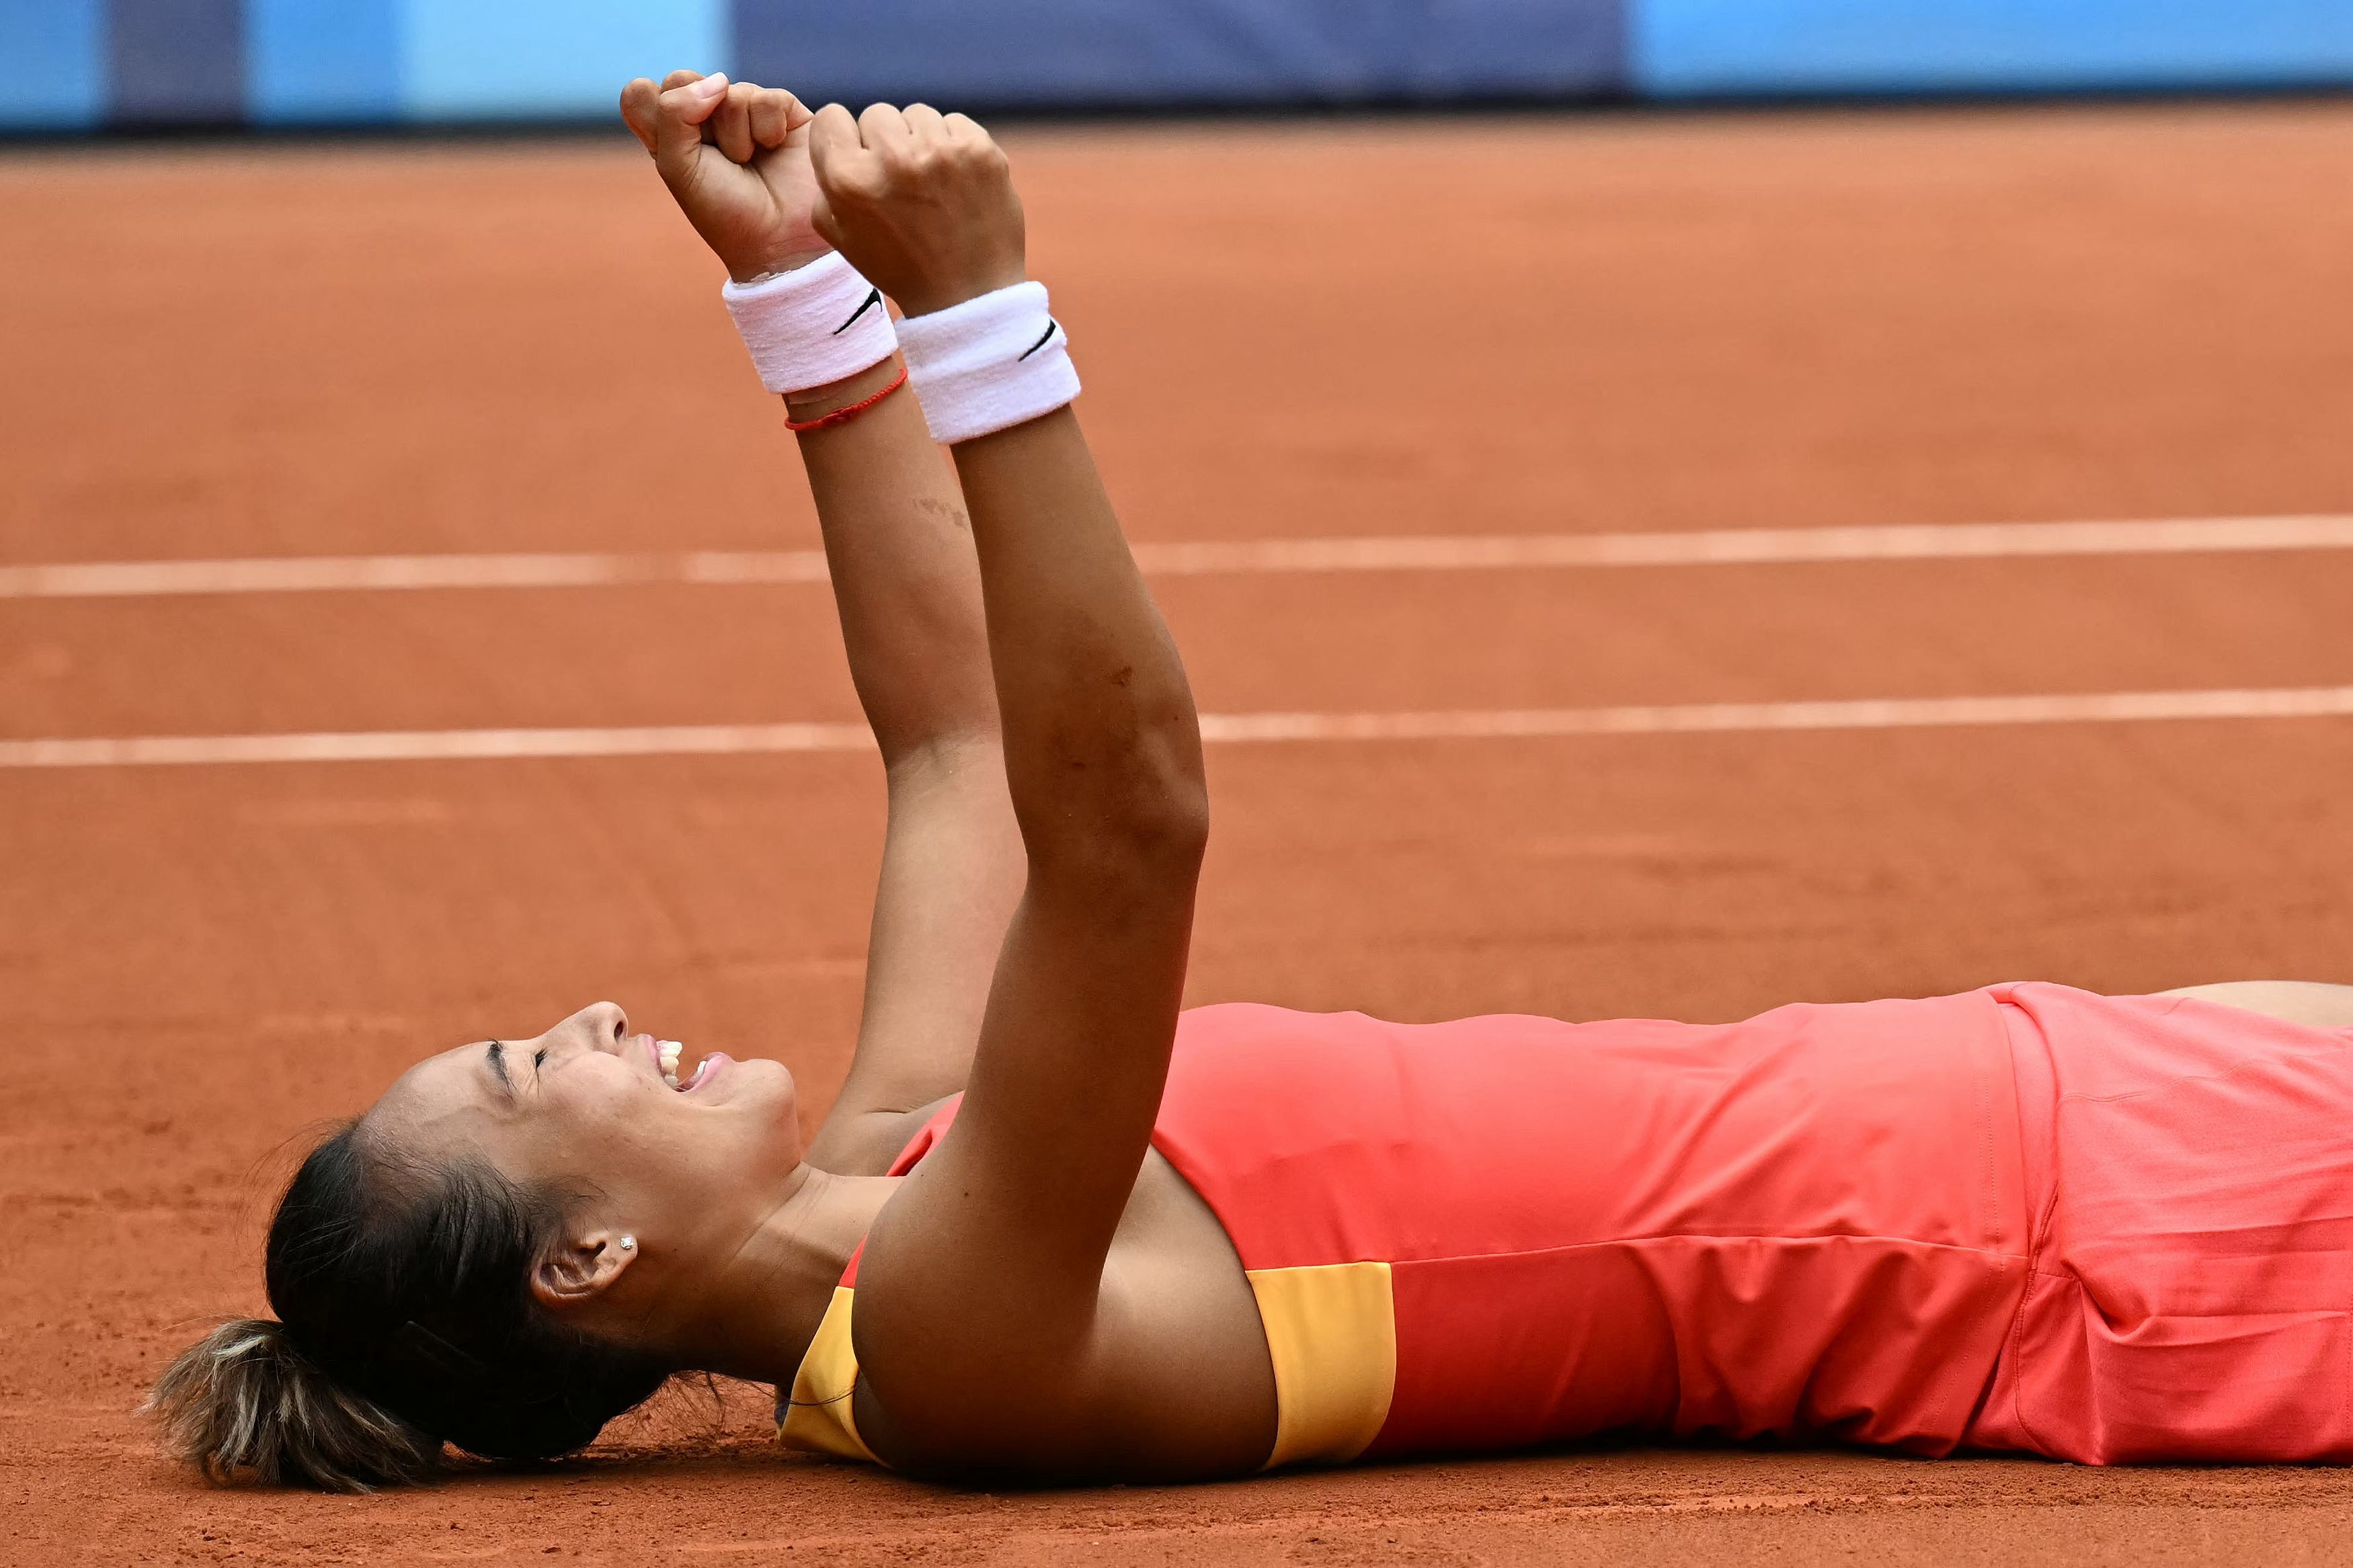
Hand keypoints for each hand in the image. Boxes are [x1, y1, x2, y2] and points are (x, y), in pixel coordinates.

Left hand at [620, 70, 827, 282]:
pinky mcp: (783, 110)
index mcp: (670, 133)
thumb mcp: (679, 168)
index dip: (655, 113)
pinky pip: (767, 97)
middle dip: (696, 120)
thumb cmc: (725, 212)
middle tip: (716, 158)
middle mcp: (704, 116)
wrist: (780, 241)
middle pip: (681, 79)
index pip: (642, 93)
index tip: (676, 151)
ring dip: (737, 136)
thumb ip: (675, 113)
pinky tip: (775, 149)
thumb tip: (719, 80)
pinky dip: (768, 129)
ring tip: (749, 162)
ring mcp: (744, 110)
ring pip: (728, 90)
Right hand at [807, 103, 1026, 316]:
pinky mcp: (979, 150)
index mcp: (849, 180)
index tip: (860, 160)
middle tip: (901, 183)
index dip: (843, 139)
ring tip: (930, 185)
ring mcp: (940, 151)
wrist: (967, 294)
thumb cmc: (900, 266)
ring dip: (920, 141)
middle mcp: (893, 158)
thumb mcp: (840, 235)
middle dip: (884, 143)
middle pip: (876, 114)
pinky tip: (956, 182)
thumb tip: (835, 137)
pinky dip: (954, 146)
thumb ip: (825, 180)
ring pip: (917, 115)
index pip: (830, 117)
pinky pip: (954, 123)